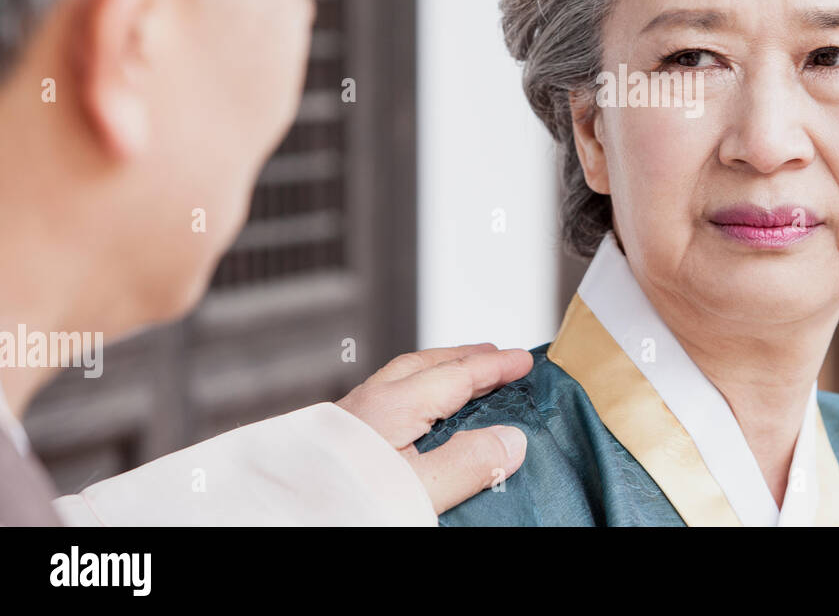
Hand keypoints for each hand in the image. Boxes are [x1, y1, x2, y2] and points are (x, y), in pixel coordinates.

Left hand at [336, 343, 532, 514]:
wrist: (274, 522)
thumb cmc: (345, 505)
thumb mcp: (419, 490)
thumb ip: (469, 464)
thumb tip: (512, 439)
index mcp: (392, 406)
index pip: (455, 375)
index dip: (493, 367)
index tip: (524, 361)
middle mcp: (367, 403)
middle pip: (424, 365)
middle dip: (464, 357)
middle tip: (495, 356)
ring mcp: (348, 418)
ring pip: (400, 379)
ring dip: (437, 371)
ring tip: (459, 378)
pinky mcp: (335, 439)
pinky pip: (386, 397)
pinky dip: (414, 392)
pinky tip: (414, 415)